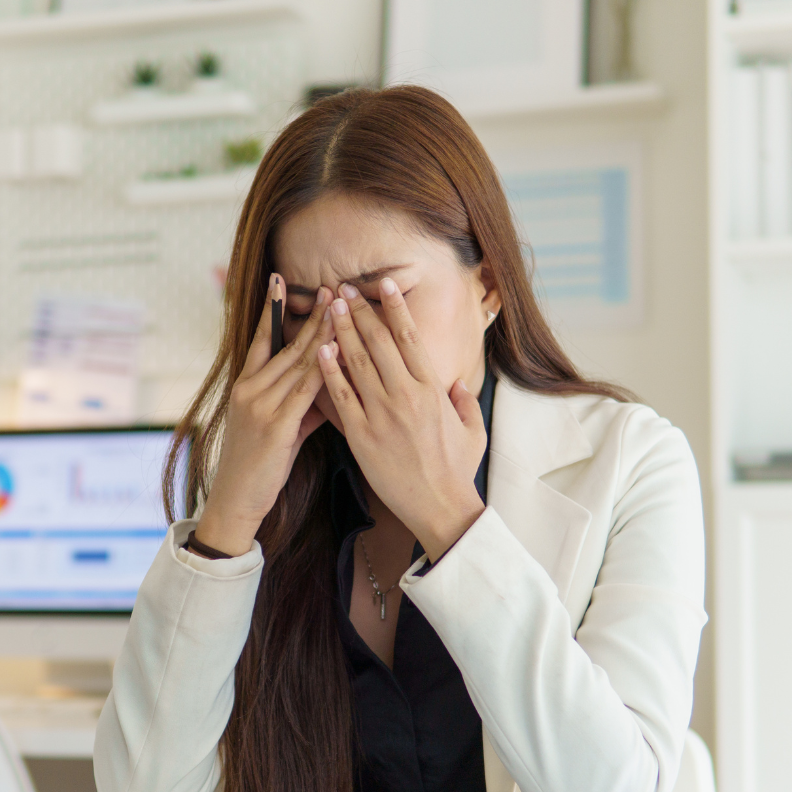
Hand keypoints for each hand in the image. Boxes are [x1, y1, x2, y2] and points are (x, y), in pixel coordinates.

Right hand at [196, 276, 336, 556]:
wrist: (237, 499)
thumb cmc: (260, 464)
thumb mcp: (279, 426)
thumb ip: (301, 402)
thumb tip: (327, 383)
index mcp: (246, 386)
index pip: (260, 338)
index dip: (271, 309)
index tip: (280, 280)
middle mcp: (249, 389)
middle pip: (286, 345)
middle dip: (312, 315)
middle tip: (331, 287)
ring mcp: (260, 406)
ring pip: (298, 362)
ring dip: (322, 334)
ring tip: (341, 308)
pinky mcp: (275, 426)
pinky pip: (304, 392)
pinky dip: (322, 370)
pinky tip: (337, 351)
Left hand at [317, 278, 485, 561]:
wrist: (439, 507)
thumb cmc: (456, 470)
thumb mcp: (473, 430)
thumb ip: (465, 401)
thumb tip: (458, 384)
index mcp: (433, 388)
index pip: (409, 337)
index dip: (394, 307)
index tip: (382, 285)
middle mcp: (406, 395)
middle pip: (378, 342)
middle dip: (359, 311)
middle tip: (343, 288)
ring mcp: (382, 414)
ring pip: (357, 362)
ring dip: (341, 331)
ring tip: (328, 307)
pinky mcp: (361, 436)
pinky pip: (341, 397)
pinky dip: (329, 371)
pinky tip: (319, 350)